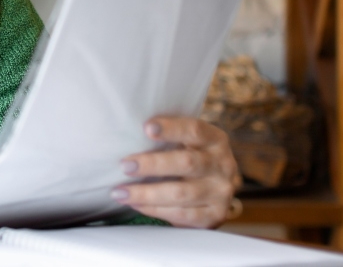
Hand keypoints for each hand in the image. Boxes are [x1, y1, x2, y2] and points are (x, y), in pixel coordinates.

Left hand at [114, 116, 240, 227]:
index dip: (171, 128)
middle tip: (124, 166)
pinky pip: (182, 214)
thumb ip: (166, 135)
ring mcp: (221, 192)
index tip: (146, 127)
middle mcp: (223, 165)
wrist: (214, 188)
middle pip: (186, 163)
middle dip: (152, 164)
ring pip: (181, 193)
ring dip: (146, 193)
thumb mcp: (186, 141)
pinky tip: (136, 204)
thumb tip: (126, 131)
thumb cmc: (188, 155)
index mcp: (215, 139)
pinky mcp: (215, 215)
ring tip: (120, 193)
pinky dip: (155, 210)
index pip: (194, 130)